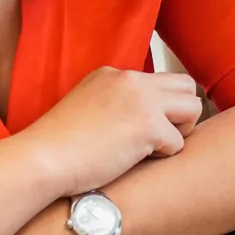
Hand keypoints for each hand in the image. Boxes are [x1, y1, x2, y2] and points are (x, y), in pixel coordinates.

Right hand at [14, 68, 202, 197]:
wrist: (41, 159)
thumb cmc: (57, 146)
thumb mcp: (84, 106)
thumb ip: (112, 103)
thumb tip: (135, 119)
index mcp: (113, 74)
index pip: (159, 81)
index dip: (159, 107)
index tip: (140, 128)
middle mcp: (131, 80)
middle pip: (186, 85)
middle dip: (181, 112)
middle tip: (160, 136)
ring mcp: (142, 101)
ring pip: (193, 107)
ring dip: (180, 131)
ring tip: (152, 148)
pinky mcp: (149, 126)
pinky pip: (179, 142)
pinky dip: (164, 156)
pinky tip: (137, 160)